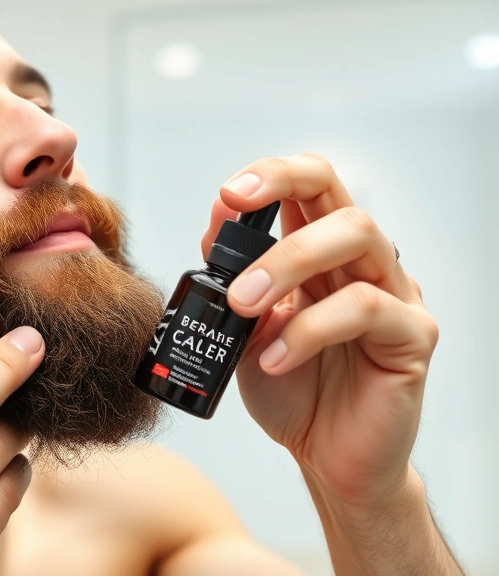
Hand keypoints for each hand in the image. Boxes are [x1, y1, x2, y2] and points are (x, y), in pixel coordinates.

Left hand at [201, 154, 438, 510]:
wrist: (326, 457)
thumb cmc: (291, 388)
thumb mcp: (245, 328)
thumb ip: (234, 276)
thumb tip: (218, 216)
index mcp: (323, 255)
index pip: (313, 186)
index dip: (274, 175)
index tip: (230, 193)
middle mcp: (364, 265)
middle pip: (340, 201)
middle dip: (281, 213)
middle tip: (231, 261)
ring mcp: (395, 296)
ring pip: (359, 238)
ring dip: (288, 265)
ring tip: (244, 308)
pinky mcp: (412, 337)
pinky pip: (366, 309)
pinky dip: (309, 330)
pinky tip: (275, 359)